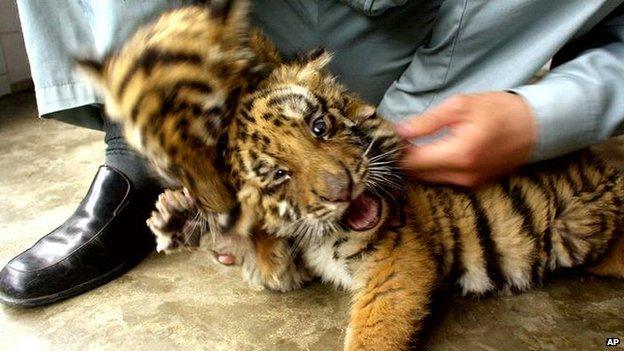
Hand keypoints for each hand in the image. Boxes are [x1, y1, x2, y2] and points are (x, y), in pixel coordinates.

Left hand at [394, 92, 536, 186]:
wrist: (535, 127)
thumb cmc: (498, 110)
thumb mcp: (461, 105)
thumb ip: (427, 121)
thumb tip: (399, 131)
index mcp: (459, 155)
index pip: (412, 162)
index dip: (396, 152)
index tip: (389, 138)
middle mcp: (462, 176)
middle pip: (417, 174)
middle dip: (404, 158)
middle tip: (399, 139)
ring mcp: (469, 183)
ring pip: (428, 178)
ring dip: (418, 164)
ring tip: (413, 143)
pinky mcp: (473, 185)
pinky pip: (442, 179)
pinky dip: (432, 168)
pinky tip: (430, 151)